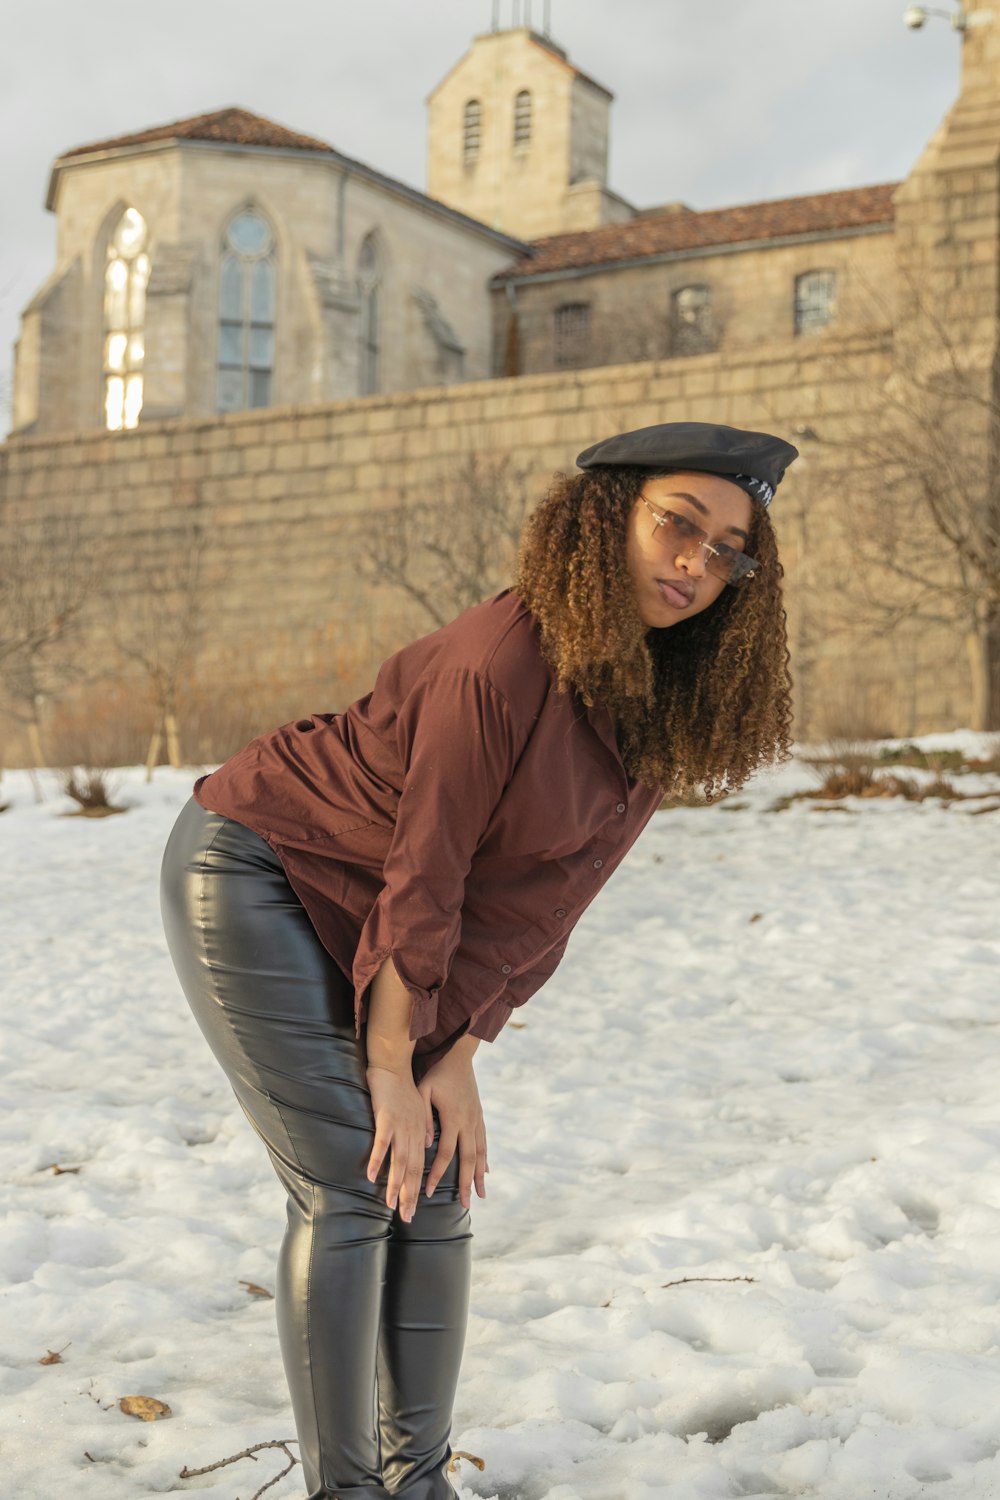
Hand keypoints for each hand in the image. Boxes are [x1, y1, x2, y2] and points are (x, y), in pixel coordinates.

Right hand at [365, 1064, 431, 1221]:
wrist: (393, 1064)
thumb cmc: (402, 1087)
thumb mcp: (417, 1108)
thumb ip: (422, 1128)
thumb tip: (425, 1146)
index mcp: (420, 1132)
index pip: (419, 1167)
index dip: (415, 1189)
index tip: (412, 1209)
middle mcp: (413, 1132)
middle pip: (412, 1169)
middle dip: (409, 1196)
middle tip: (406, 1218)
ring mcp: (400, 1126)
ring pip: (399, 1161)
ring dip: (395, 1184)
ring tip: (391, 1205)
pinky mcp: (386, 1117)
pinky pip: (382, 1142)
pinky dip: (378, 1159)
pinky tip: (370, 1176)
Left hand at [417, 1048, 488, 1208]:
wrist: (459, 1055)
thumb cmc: (436, 1072)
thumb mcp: (423, 1090)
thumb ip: (423, 1116)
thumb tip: (426, 1142)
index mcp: (453, 1118)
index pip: (446, 1153)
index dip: (437, 1174)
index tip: (428, 1192)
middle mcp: (468, 1122)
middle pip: (468, 1159)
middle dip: (466, 1184)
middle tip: (465, 1206)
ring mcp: (476, 1120)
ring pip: (480, 1154)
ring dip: (479, 1176)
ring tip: (480, 1195)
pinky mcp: (479, 1116)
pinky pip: (484, 1142)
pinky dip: (485, 1159)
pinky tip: (485, 1172)